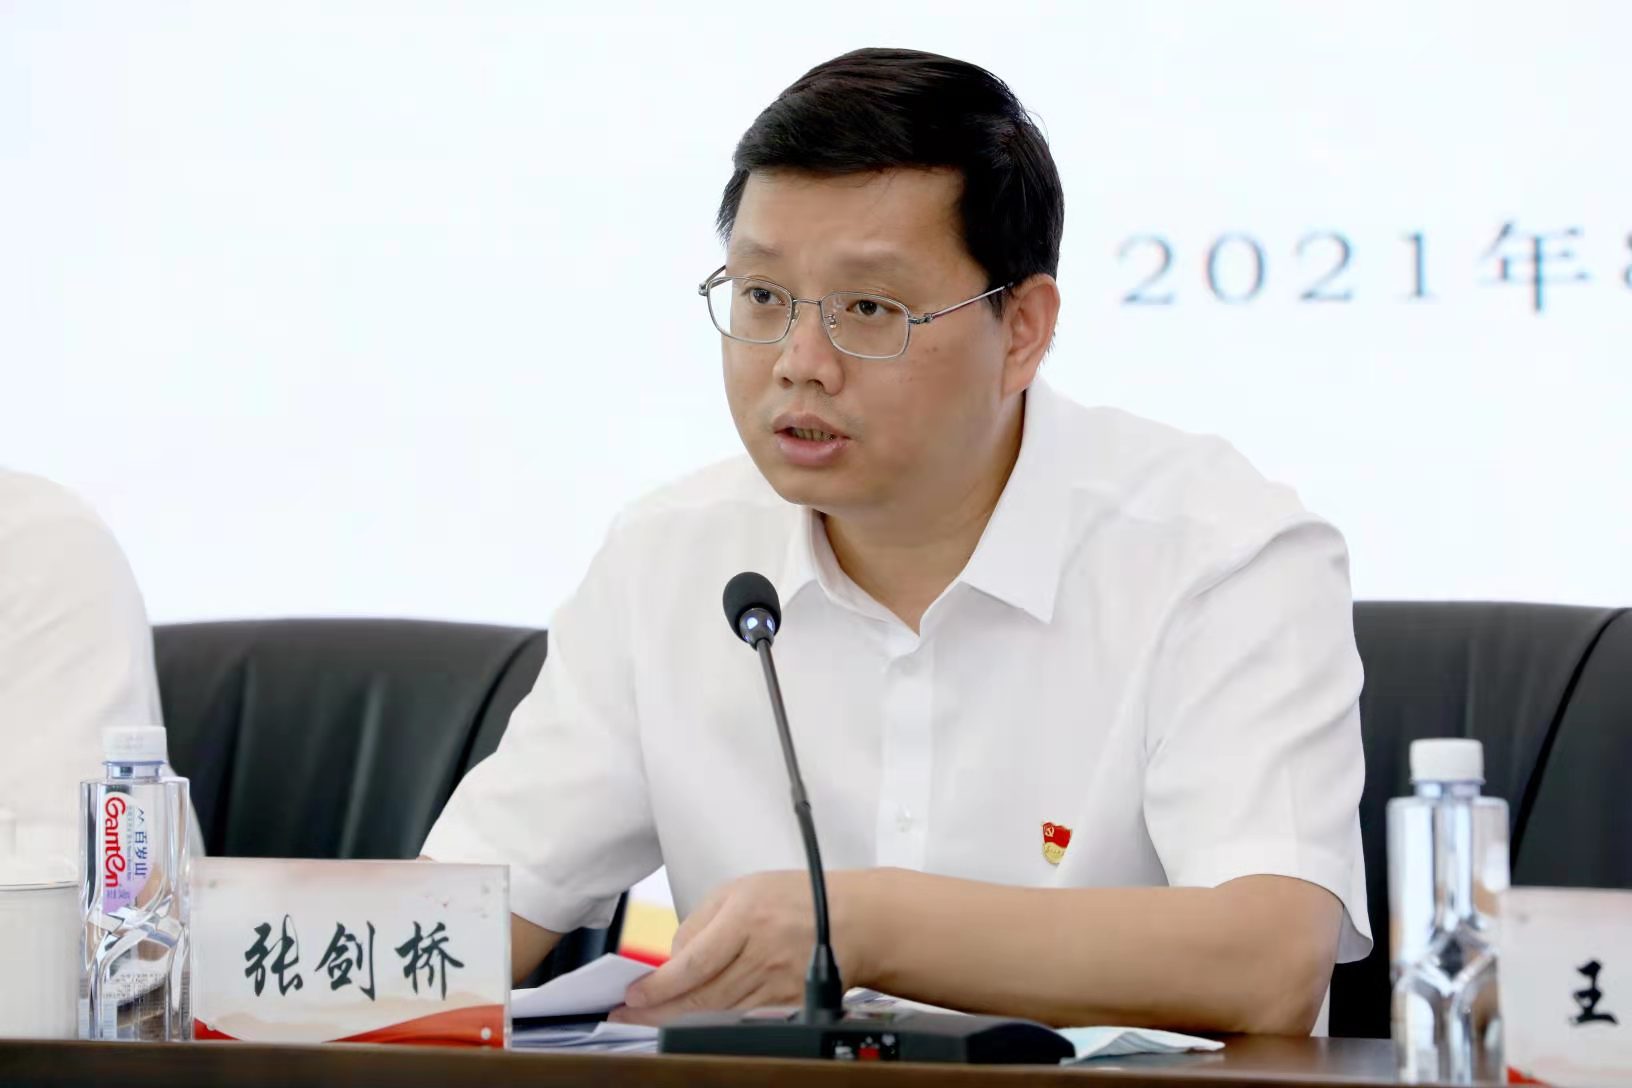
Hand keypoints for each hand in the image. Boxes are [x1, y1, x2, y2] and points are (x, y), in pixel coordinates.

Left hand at [610, 868, 876, 1026]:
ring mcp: (776, 986)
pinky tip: (689, 1024)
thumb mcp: (741, 889)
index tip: (633, 995)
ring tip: (647, 1022)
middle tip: (625, 1016)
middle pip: (700, 996)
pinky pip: (740, 1021)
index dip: (658, 986)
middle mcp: (761, 955)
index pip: (693, 963)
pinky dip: (710, 1026)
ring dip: (677, 1021)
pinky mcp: (786, 1006)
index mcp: (747, 918)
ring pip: (717, 1014)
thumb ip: (700, 921)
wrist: (852, 920)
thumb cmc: (796, 899)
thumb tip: (672, 960)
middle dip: (656, 1011)